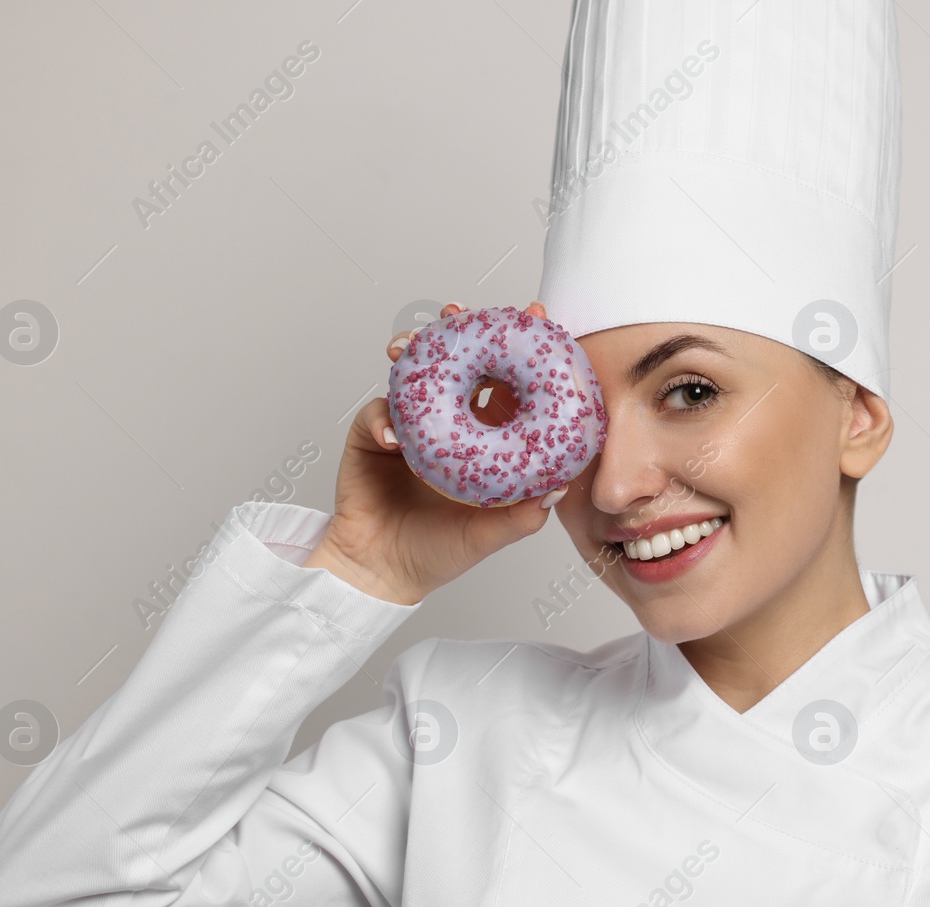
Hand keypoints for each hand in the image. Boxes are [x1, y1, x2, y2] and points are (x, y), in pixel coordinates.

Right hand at [301, 301, 568, 603]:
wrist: (383, 571)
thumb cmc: (439, 551)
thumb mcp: (490, 534)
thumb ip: (523, 514)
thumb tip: (559, 486)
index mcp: (484, 437)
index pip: (506, 383)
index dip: (520, 350)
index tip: (535, 316)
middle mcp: (449, 423)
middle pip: (459, 364)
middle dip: (460, 331)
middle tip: (461, 311)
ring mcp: (409, 425)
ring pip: (413, 376)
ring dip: (413, 354)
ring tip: (414, 345)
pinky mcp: (371, 437)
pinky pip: (376, 415)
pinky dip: (383, 419)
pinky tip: (393, 435)